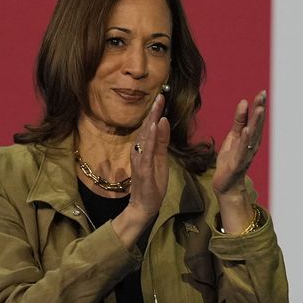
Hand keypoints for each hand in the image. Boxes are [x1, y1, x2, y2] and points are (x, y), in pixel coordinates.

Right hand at [112, 94, 170, 246]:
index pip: (150, 127)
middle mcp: (139, 151)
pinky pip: (146, 153)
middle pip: (147, 129)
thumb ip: (162, 141)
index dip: (155, 113)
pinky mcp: (143, 170)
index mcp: (145, 148)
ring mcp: (140, 160)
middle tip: (160, 97)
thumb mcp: (161, 159)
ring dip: (150, 123)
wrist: (145, 205)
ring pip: (145, 139)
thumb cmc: (152, 182)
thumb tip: (163, 121)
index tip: (161, 98)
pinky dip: (149, 140)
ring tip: (156, 110)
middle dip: (153, 113)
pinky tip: (153, 130)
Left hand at [212, 90, 266, 195]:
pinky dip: (245, 140)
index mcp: (251, 138)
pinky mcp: (238, 162)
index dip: (259, 105)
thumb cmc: (231, 159)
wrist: (226, 183)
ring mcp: (246, 153)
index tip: (262, 92)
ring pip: (252, 135)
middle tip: (262, 95)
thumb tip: (244, 102)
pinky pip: (242, 149)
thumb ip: (239, 121)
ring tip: (259, 109)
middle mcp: (252, 144)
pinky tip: (246, 130)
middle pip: (257, 124)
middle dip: (260, 109)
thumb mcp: (233, 136)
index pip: (256, 119)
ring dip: (256, 122)